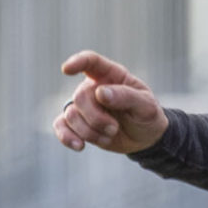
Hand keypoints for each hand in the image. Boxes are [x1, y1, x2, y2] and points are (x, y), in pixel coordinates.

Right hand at [54, 51, 168, 155]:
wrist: (145, 137)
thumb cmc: (146, 115)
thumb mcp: (146, 105)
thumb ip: (126, 96)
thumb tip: (100, 93)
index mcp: (110, 75)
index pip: (91, 61)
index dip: (77, 62)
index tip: (66, 70)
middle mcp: (92, 87)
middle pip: (80, 97)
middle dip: (96, 118)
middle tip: (114, 128)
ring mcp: (83, 105)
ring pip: (71, 115)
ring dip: (90, 131)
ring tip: (110, 135)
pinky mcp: (78, 124)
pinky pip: (61, 126)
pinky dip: (67, 137)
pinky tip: (80, 146)